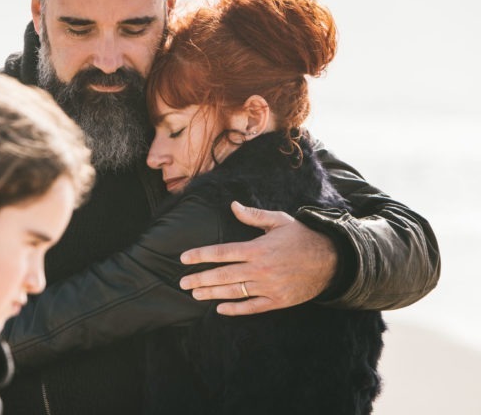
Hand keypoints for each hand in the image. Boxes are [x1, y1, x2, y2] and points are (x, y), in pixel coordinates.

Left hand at [179, 201, 336, 315]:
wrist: (332, 260)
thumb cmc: (302, 237)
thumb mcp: (279, 221)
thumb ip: (254, 216)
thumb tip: (233, 205)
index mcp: (258, 248)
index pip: (221, 252)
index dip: (200, 255)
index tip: (183, 259)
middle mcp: (261, 269)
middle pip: (223, 275)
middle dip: (200, 279)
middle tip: (182, 283)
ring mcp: (269, 286)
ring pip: (234, 292)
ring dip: (212, 294)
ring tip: (195, 294)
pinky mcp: (278, 300)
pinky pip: (252, 307)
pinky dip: (235, 309)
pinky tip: (220, 309)